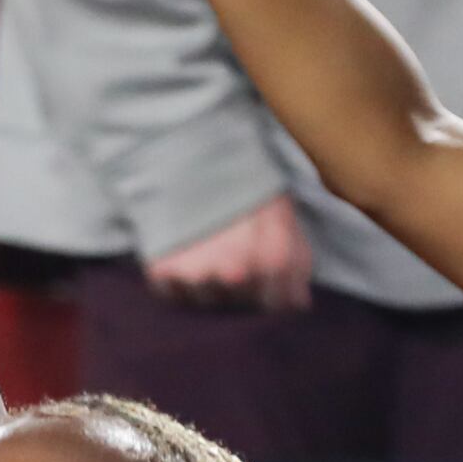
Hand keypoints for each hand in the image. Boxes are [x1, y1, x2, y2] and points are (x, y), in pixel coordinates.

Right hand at [147, 195, 313, 312]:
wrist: (197, 152)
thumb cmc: (247, 186)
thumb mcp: (285, 219)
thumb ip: (298, 266)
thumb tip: (298, 305)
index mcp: (274, 263)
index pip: (275, 309)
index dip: (269, 293)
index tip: (260, 273)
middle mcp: (238, 274)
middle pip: (238, 308)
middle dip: (237, 289)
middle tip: (229, 252)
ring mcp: (199, 275)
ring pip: (205, 304)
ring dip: (205, 286)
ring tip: (205, 250)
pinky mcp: (164, 271)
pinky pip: (172, 294)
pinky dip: (175, 280)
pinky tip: (183, 252)